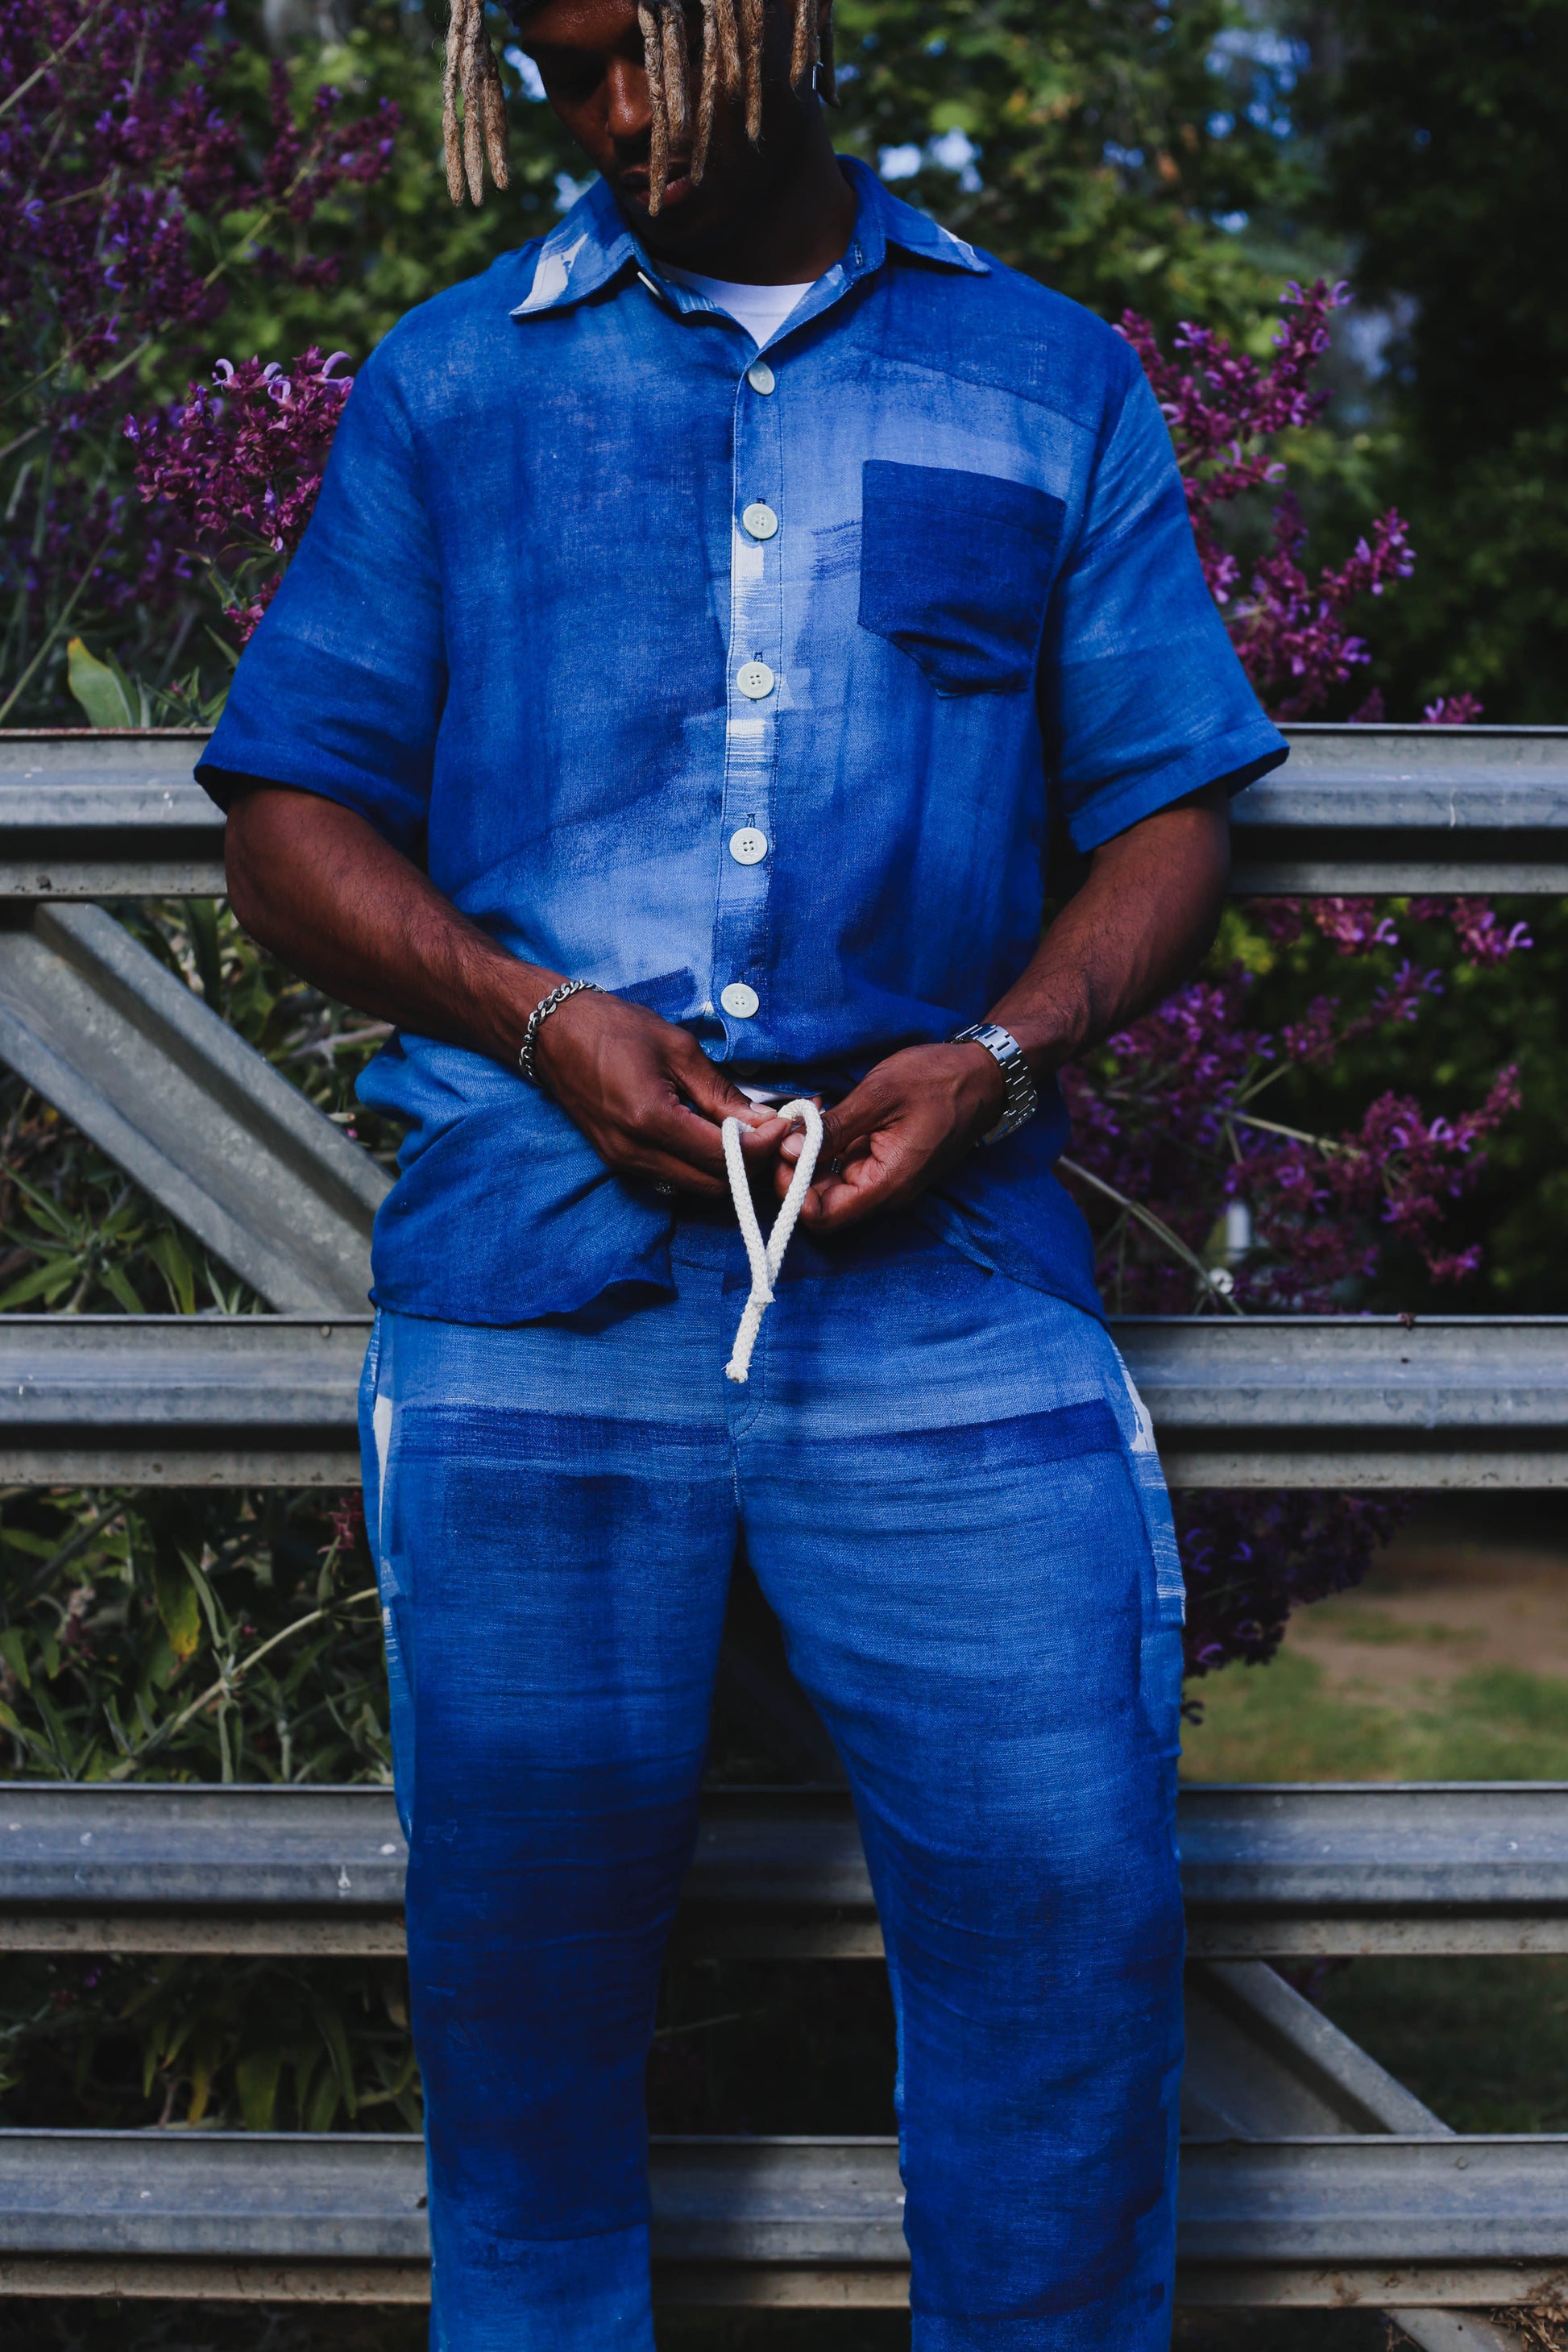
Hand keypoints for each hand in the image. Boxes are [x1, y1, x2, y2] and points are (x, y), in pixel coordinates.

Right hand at [534, 989, 785, 1196]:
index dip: (762, 1147)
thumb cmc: (615, 1029)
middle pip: (713, 1185)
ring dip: (728, 1170)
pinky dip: (702, 1165)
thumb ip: (721, 1093)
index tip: (782, 1124)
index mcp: (651, 1121)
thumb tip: (763, 1122)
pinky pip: (674, 1177)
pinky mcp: (619, 1163)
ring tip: (748, 1133)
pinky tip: (714, 1136)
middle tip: (771, 1132)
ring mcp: (624, 1164)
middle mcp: (635, 1154)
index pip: (724, 1157)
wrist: (554, 1033)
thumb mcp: (678, 1049)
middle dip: (751, 1166)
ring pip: (695, 1187)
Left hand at [774, 1043, 1005, 1232]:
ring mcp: (888, 1181)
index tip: (784, 1150)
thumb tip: (790, 1150)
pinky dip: (829, 1147)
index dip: (793, 1190)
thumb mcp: (879, 1095)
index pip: (822, 1215)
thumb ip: (834, 1127)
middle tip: (790, 1127)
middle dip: (796, 1170)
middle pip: (822, 1204)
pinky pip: (847, 1168)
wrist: (984, 1075)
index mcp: (887, 1184)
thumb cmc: (937, 1080)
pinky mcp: (887, 1165)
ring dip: (810, 1156)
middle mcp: (886, 1193)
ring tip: (806, 1114)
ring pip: (831, 1185)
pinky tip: (824, 1116)